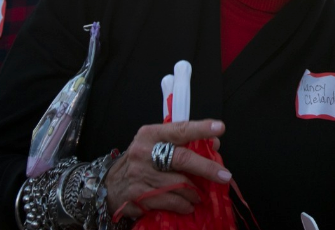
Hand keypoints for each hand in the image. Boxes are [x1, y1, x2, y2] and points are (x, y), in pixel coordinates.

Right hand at [105, 119, 230, 217]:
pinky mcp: (137, 196)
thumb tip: (214, 143)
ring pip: (178, 184)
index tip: (220, 128)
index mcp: (151, 135)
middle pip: (182, 159)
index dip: (200, 129)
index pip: (180, 129)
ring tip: (201, 195)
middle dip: (206, 168)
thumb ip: (184, 142)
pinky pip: (168, 201)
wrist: (110, 184)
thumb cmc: (142, 160)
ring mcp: (140, 175)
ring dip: (194, 192)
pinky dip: (183, 204)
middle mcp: (144, 152)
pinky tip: (188, 205)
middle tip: (224, 175)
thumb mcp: (158, 144)